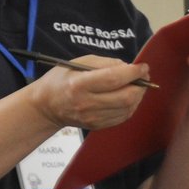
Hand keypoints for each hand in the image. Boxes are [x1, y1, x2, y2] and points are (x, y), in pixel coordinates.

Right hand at [26, 55, 149, 131]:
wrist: (45, 107)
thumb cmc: (60, 81)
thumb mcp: (77, 63)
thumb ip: (105, 63)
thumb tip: (128, 67)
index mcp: (79, 85)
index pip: (114, 79)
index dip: (134, 72)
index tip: (142, 67)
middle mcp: (86, 103)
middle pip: (125, 97)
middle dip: (140, 85)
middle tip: (142, 76)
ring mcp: (91, 117)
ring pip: (128, 108)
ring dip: (137, 95)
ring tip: (135, 86)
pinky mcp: (97, 125)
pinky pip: (123, 116)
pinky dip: (130, 105)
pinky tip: (126, 97)